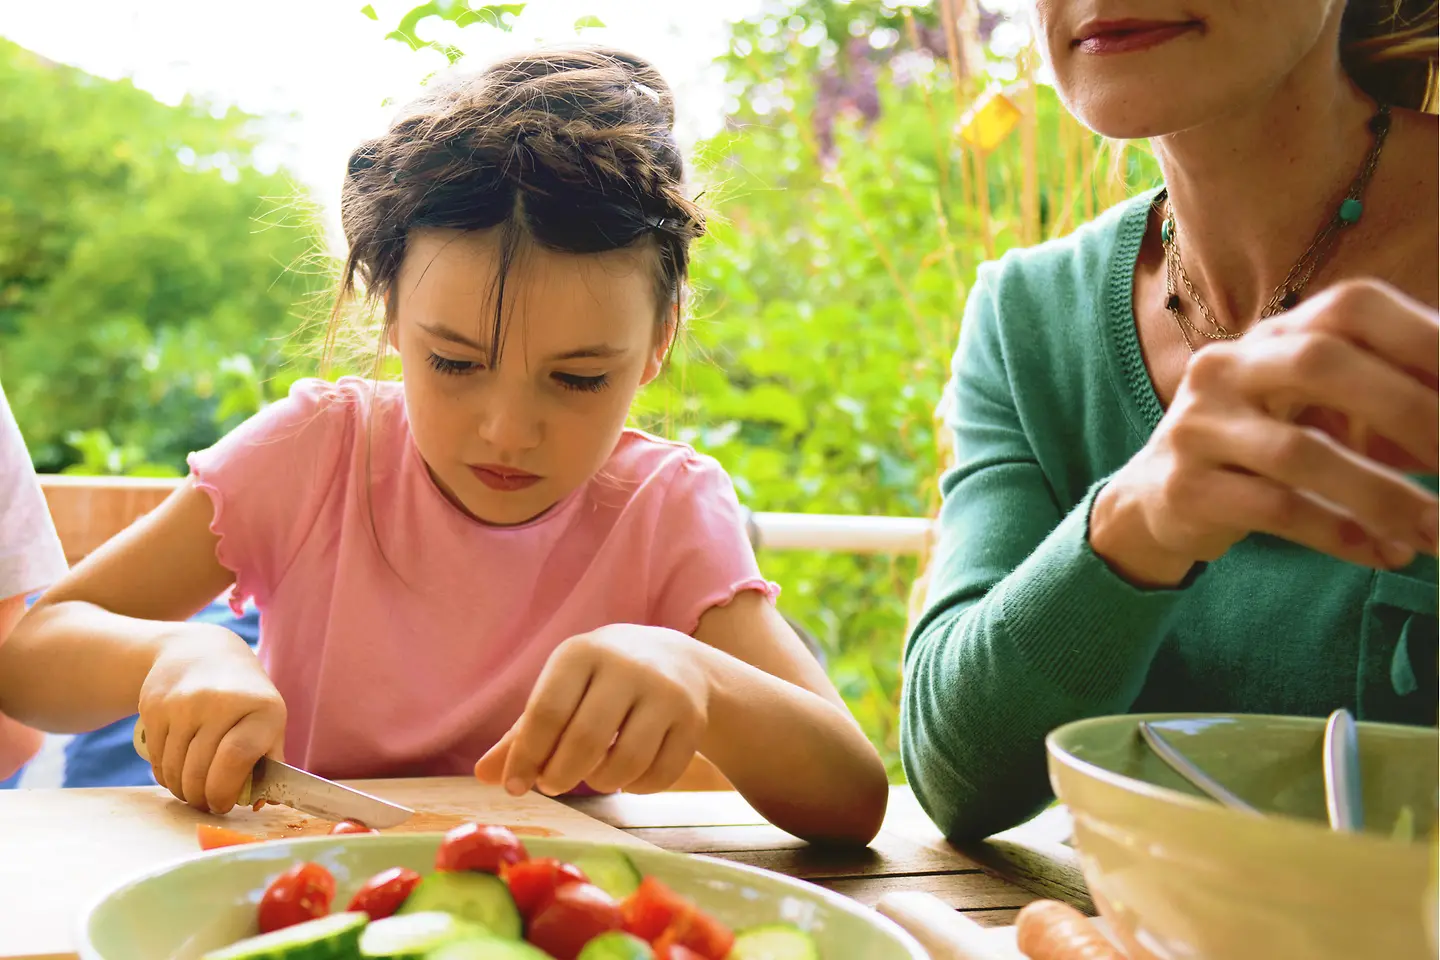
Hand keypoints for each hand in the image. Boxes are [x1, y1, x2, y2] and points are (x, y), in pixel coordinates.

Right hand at [138, 624, 285, 813]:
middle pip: (200, 770)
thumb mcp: (268, 719)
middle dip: (202, 798)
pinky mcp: (154, 706)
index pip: (236, 757)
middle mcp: (220, 701)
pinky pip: (157, 758)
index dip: (226, 790)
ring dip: (182, 790)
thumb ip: (269, 760)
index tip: (223, 805)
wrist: (201, 652)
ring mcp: (183, 703)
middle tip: (206, 804)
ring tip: (192, 791)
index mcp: (260, 707)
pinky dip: (165, 774)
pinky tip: (177, 772)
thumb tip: (259, 804)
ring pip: (175, 769)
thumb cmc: (243, 697)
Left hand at [475, 625, 711, 796]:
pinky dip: (637, 787)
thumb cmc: (602, 681)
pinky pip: (659, 775)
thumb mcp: (562, 690)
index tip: (515, 787)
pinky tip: (628, 775)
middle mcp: (627, 667)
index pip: (547, 712)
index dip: (526, 757)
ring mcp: (666, 692)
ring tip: (593, 775)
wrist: (679, 660)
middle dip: (561, 775)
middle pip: (585, 740)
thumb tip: (485, 776)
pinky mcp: (693, 720)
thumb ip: (524, 733)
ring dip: (600, 783)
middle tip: (553, 784)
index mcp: (582, 653)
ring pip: (626, 761)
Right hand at [1092, 279, 1438, 585]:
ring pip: (1297, 451)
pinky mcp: (1185, 487)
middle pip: (1319, 362)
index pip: (1350, 308)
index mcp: (1272, 335)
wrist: (1158, 496)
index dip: (1423, 338)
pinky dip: (1340, 533)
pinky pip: (1273, 509)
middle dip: (1408, 411)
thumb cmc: (1264, 447)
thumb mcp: (1321, 409)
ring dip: (1381, 495)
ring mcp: (1198, 426)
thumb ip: (1388, 402)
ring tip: (1437, 531)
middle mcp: (1227, 367)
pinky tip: (1383, 553)